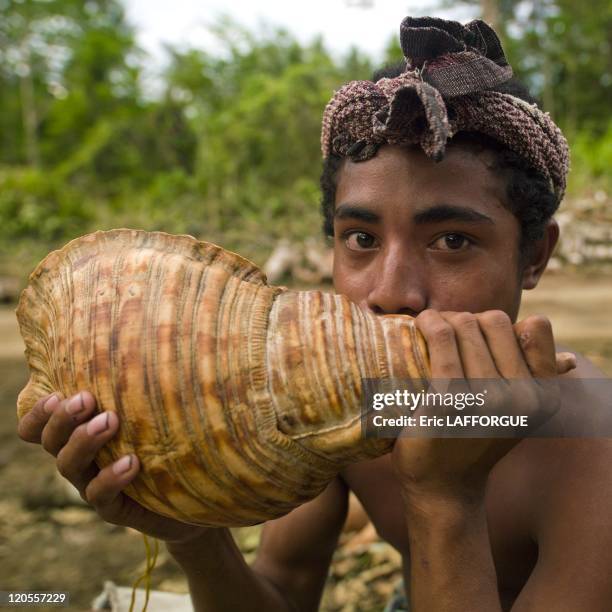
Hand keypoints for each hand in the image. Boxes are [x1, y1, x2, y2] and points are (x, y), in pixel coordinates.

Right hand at [17, 391, 208, 544]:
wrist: (192, 496)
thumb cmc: (169, 440)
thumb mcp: (153, 409)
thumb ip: (141, 383)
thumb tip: (155, 335)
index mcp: (80, 434)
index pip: (38, 427)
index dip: (38, 414)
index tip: (57, 394)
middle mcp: (81, 459)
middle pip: (52, 441)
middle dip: (63, 418)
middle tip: (86, 398)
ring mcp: (94, 485)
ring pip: (70, 466)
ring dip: (85, 441)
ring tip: (110, 420)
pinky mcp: (115, 508)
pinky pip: (101, 496)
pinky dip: (111, 478)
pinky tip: (132, 463)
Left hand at [392, 310, 574, 505]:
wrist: (442, 485)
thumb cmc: (474, 440)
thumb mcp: (516, 415)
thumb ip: (537, 383)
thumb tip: (569, 359)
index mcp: (544, 396)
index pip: (536, 328)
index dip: (502, 324)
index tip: (477, 332)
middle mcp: (523, 398)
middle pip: (493, 321)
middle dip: (466, 318)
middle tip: (443, 330)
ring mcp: (486, 399)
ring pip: (465, 324)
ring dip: (442, 318)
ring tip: (428, 326)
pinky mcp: (449, 400)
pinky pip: (442, 340)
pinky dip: (429, 323)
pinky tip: (420, 325)